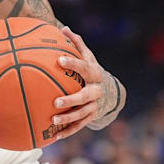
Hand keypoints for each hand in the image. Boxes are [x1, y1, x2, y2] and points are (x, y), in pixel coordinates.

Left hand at [48, 27, 120, 141]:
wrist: (110, 91)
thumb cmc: (91, 70)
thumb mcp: (88, 56)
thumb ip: (76, 43)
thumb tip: (63, 28)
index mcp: (94, 73)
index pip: (84, 67)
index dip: (73, 63)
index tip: (59, 59)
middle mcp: (97, 90)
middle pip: (85, 96)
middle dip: (71, 99)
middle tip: (55, 101)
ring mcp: (95, 105)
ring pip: (82, 113)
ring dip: (68, 118)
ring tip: (52, 119)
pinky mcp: (91, 117)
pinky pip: (79, 125)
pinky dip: (68, 131)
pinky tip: (54, 136)